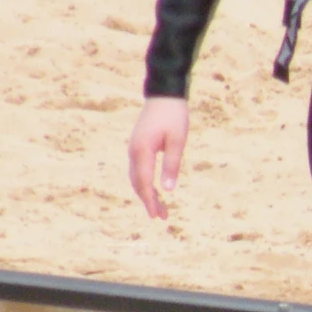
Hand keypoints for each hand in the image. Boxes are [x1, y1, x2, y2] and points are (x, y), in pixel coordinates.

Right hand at [127, 98, 189, 217]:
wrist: (164, 94)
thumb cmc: (173, 116)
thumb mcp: (177, 141)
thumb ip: (171, 165)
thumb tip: (168, 190)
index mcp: (142, 151)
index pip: (144, 183)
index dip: (149, 201)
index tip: (156, 216)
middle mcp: (133, 151)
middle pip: (137, 183)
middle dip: (148, 201)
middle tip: (161, 217)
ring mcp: (133, 148)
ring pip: (136, 177)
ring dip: (146, 193)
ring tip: (160, 208)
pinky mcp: (137, 146)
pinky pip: (138, 169)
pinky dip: (144, 183)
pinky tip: (153, 190)